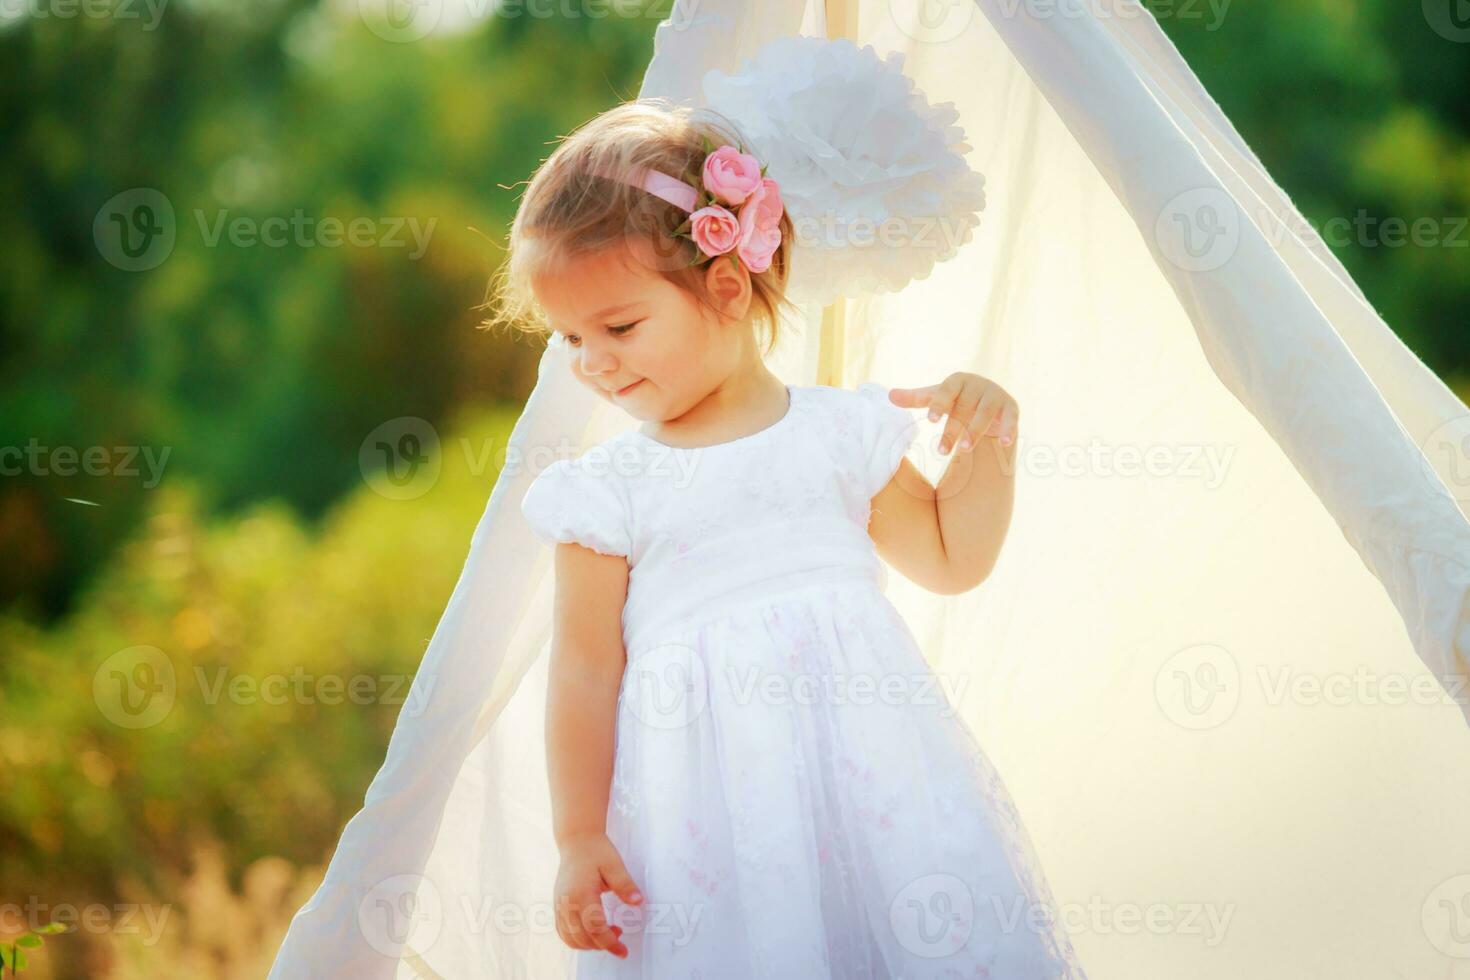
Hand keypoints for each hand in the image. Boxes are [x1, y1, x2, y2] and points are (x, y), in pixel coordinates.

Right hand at [554, 832, 642, 958]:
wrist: (577, 840)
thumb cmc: (596, 850)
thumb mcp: (615, 865)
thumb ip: (625, 885)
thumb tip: (638, 902)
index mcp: (581, 894)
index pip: (595, 929)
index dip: (610, 943)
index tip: (623, 950)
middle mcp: (567, 903)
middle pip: (582, 938)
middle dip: (602, 945)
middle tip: (620, 936)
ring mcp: (560, 905)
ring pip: (570, 939)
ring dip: (589, 944)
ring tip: (608, 932)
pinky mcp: (558, 905)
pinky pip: (563, 932)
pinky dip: (577, 939)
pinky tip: (592, 931)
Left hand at [889, 373, 1017, 453]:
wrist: (986, 400)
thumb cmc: (956, 400)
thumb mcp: (935, 398)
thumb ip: (915, 398)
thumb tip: (889, 396)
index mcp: (957, 380)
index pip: (946, 392)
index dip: (939, 405)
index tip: (931, 420)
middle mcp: (978, 384)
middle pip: (964, 408)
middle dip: (953, 430)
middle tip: (940, 452)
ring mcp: (996, 395)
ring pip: (985, 413)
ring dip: (975, 431)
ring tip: (963, 450)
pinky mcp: (1011, 407)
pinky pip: (1011, 418)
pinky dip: (1009, 429)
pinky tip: (1006, 444)